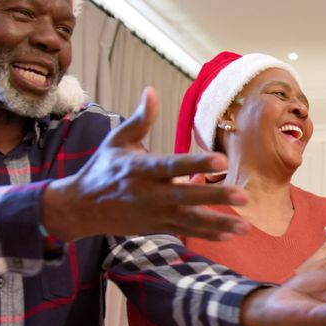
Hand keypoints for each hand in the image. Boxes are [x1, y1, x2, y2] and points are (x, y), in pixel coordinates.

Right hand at [42, 87, 250, 241]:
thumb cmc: (103, 169)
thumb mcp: (117, 141)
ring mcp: (155, 213)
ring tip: (244, 227)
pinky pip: (186, 231)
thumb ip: (140, 119)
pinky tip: (230, 235)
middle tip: (244, 196)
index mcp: (142, 169)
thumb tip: (151, 90)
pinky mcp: (157, 226)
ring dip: (218, 224)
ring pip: (190, 220)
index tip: (221, 160)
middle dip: (216, 197)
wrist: (81, 208)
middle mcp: (150, 193)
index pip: (174, 165)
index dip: (197, 162)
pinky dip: (207, 234)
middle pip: (188, 196)